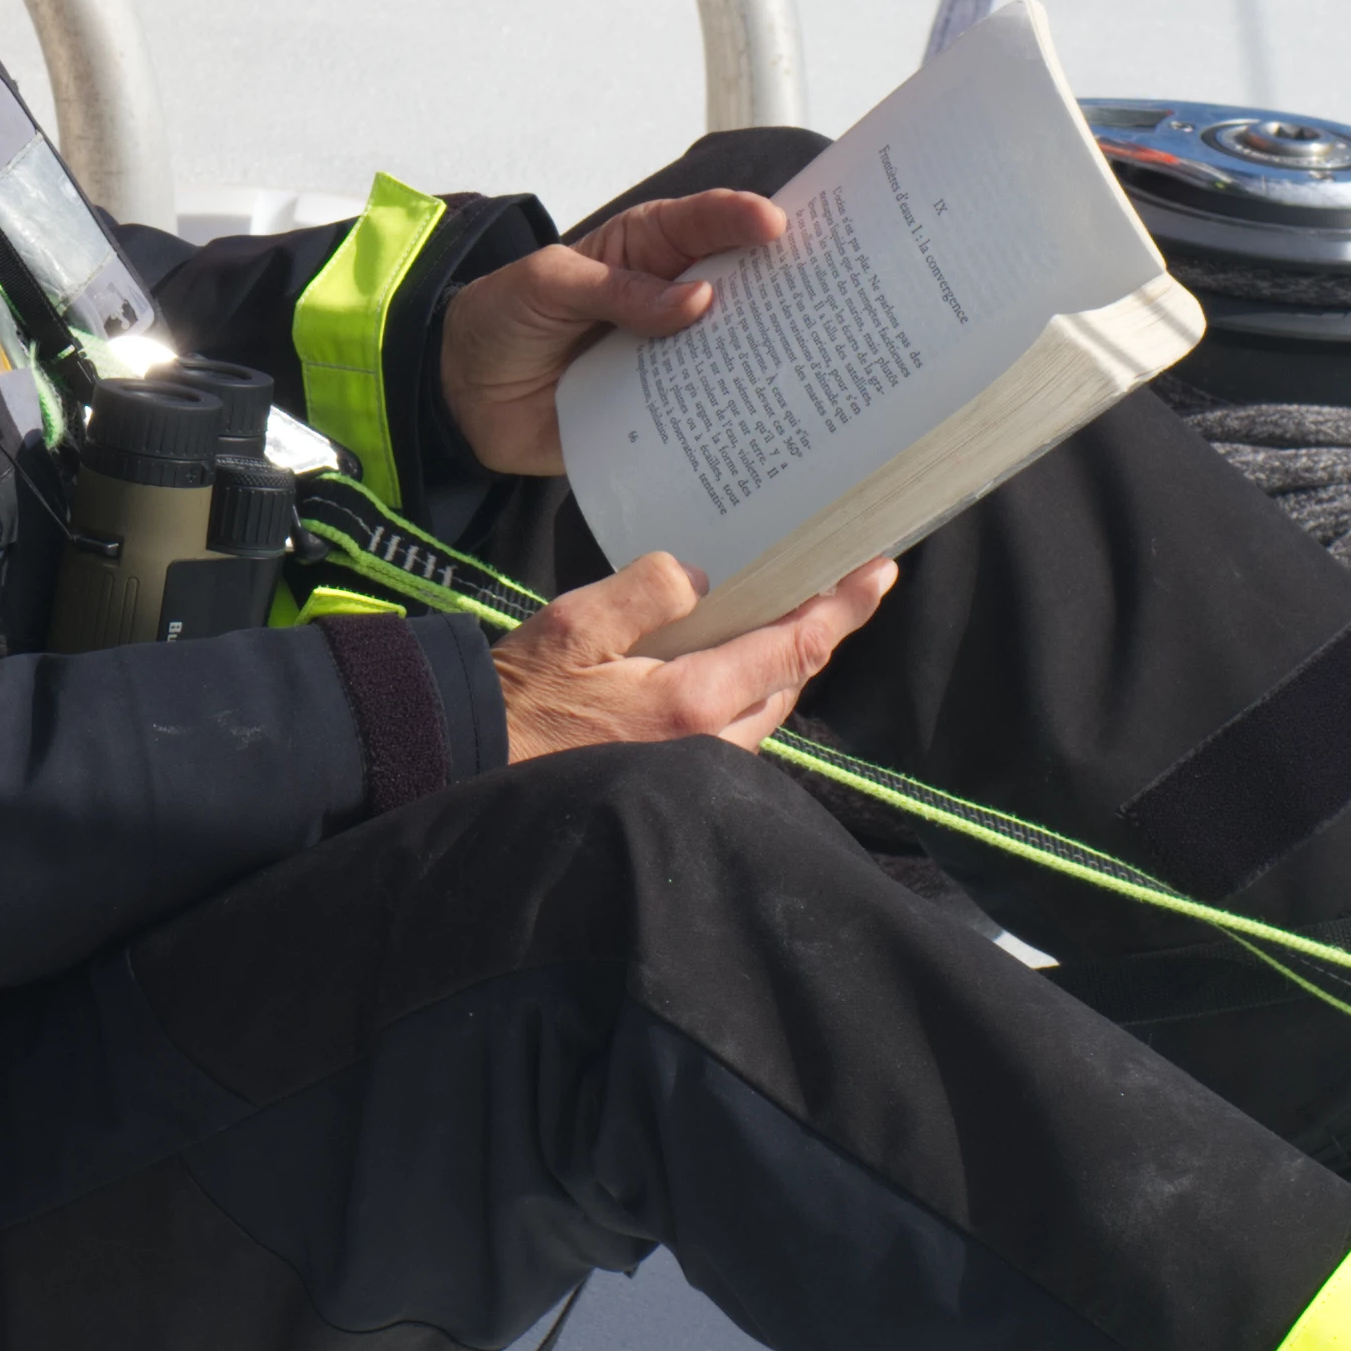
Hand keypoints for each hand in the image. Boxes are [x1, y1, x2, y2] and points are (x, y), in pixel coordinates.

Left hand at [433, 185, 786, 478]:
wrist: (461, 396)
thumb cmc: (502, 318)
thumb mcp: (547, 286)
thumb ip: (614, 289)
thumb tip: (696, 301)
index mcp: (644, 250)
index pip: (702, 224)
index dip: (741, 218)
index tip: (777, 224)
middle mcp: (668, 300)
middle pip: (738, 288)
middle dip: (780, 287)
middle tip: (826, 294)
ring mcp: (668, 357)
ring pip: (731, 352)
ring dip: (766, 357)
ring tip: (812, 364)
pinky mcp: (659, 412)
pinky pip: (703, 413)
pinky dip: (732, 417)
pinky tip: (769, 426)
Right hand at [488, 544, 890, 759]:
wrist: (471, 761)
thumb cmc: (517, 698)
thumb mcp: (574, 624)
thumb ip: (645, 592)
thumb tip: (698, 575)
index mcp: (693, 701)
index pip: (795, 647)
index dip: (843, 608)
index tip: (880, 572)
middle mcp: (710, 743)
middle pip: (789, 680)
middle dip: (814, 632)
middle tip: (830, 581)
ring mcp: (694, 768)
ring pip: (764, 710)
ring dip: (780, 665)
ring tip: (779, 614)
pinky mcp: (674, 778)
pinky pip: (734, 730)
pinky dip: (746, 690)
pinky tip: (723, 662)